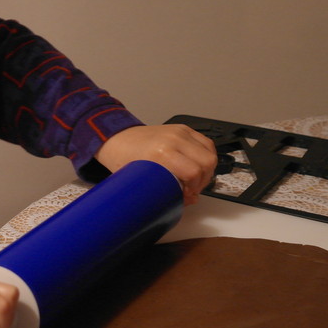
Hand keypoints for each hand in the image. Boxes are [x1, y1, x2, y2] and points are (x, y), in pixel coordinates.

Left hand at [94, 124, 216, 204]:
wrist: (117, 138)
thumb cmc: (124, 159)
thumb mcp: (141, 181)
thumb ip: (166, 193)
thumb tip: (190, 199)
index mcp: (160, 153)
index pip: (193, 172)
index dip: (194, 188)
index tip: (186, 194)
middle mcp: (173, 139)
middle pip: (207, 162)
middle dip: (203, 181)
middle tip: (192, 188)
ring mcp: (180, 132)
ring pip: (210, 153)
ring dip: (207, 169)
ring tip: (194, 178)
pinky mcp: (183, 129)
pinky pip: (206, 143)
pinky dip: (206, 156)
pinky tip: (196, 166)